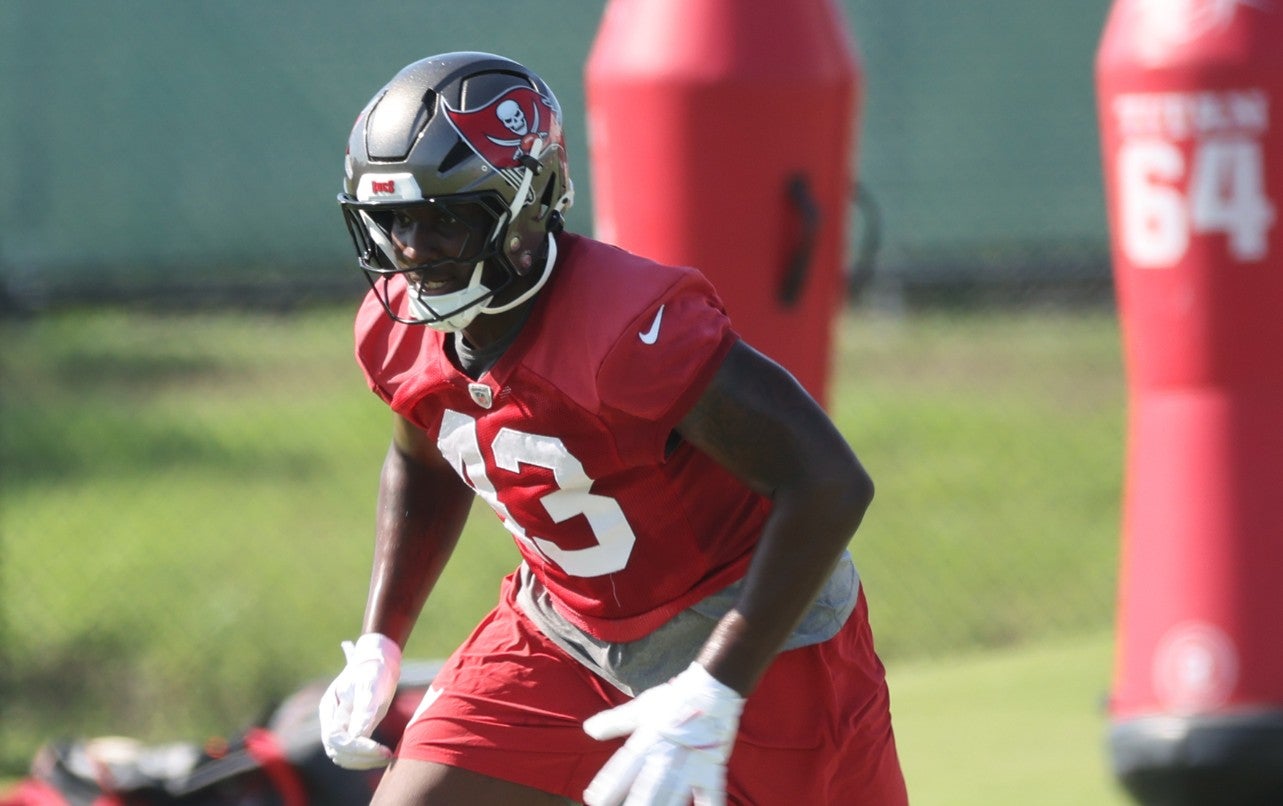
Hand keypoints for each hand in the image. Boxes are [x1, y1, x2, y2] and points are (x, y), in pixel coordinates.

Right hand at [318, 632, 401, 768]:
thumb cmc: (373, 669)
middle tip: (386, 755)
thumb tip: (356, 737)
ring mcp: (340, 726)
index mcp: (330, 707)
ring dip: (363, 762)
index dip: (356, 748)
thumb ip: (363, 710)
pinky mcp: (351, 731)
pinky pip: (352, 754)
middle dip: (361, 757)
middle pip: (337, 751)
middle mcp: (331, 720)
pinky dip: (366, 759)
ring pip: (342, 756)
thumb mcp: (370, 685)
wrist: (377, 660)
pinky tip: (383, 755)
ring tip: (387, 757)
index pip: (335, 738)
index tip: (379, 749)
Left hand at [582, 662, 744, 805]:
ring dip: (665, 805)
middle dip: (637, 802)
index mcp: (648, 739)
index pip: (625, 765)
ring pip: (675, 791)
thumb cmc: (674, 699)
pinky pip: (711, 790)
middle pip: (649, 784)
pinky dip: (709, 804)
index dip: (609, 783)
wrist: (712, 687)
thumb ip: (614, 722)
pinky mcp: (711, 765)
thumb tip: (587, 728)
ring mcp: (690, 761)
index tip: (593, 800)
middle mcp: (668, 752)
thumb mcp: (641, 708)